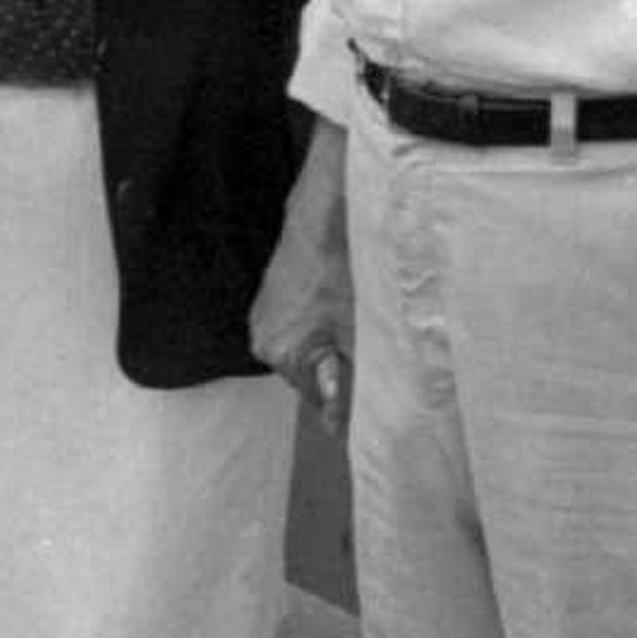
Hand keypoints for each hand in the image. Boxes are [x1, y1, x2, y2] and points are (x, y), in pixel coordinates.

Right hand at [249, 132, 354, 425]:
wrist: (328, 210)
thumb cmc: (343, 267)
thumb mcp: (356, 333)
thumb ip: (348, 384)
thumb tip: (337, 427)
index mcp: (281, 353)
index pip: (318, 400)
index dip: (350, 399)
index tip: (373, 395)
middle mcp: (263, 337)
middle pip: (311, 374)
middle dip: (341, 366)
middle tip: (368, 343)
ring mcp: (264, 314)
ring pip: (308, 348)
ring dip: (333, 344)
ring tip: (355, 319)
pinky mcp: (272, 295)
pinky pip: (301, 325)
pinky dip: (323, 322)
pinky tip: (341, 302)